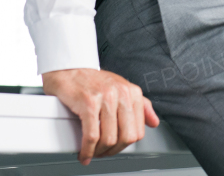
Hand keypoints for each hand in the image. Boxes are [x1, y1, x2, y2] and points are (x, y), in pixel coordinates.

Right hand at [42, 67, 160, 162]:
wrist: (69, 70)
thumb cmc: (93, 81)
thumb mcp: (121, 89)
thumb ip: (141, 106)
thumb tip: (154, 122)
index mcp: (132, 92)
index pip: (138, 131)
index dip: (125, 145)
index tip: (115, 148)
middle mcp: (122, 93)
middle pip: (126, 137)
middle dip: (113, 151)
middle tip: (103, 152)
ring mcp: (106, 97)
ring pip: (109, 139)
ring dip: (99, 152)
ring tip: (92, 152)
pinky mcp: (89, 103)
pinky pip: (92, 136)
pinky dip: (87, 150)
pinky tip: (84, 153)